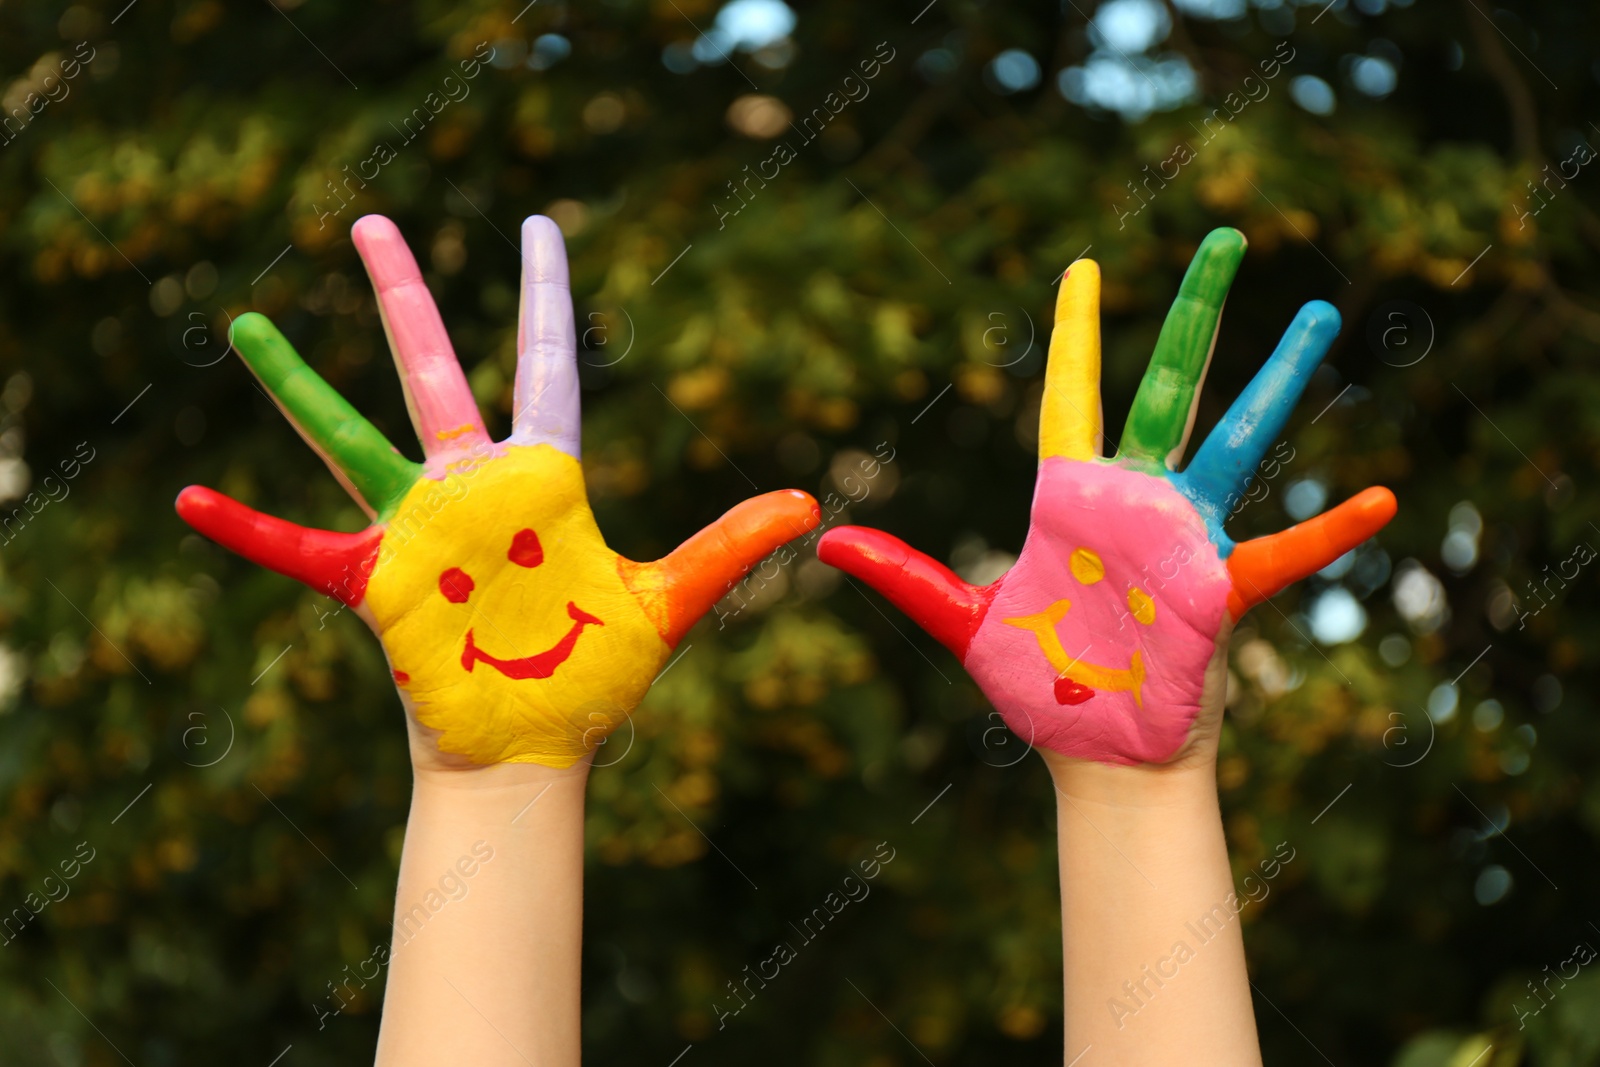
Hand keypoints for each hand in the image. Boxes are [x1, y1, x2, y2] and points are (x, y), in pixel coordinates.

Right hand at [178, 214, 817, 770]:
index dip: (545, 293)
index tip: (539, 226)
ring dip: (297, 386)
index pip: (545, 362)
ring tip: (246, 325)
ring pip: (352, 437)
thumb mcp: (670, 600)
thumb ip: (729, 545)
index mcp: (543, 478)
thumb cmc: (598, 678)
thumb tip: (811, 503)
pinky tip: (188, 502)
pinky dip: (250, 530)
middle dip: (404, 295)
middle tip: (369, 222)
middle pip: (433, 371)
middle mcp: (474, 488)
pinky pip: (303, 549)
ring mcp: (421, 531)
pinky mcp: (382, 583)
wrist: (537, 749)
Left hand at [819, 229, 1393, 766]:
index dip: (1078, 330)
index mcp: (1073, 498)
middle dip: (1197, 309)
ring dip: (1278, 376)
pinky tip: (1380, 499)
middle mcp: (1135, 501)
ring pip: (1236, 437)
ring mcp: (1183, 537)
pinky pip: (1280, 553)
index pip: (1073, 393)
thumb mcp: (963, 623)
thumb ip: (906, 576)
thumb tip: (826, 541)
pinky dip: (1327, 530)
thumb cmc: (1039, 689)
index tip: (1084, 265)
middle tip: (1225, 233)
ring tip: (1322, 308)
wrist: (1095, 757)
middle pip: (1169, 384)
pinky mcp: (1217, 589)